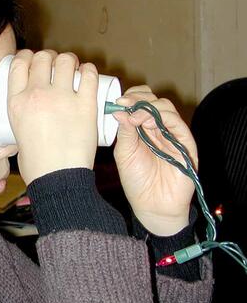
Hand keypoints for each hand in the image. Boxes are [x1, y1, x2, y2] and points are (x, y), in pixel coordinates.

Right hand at [7, 49, 98, 185]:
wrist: (57, 177)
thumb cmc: (36, 163)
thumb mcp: (15, 134)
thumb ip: (20, 117)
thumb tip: (25, 112)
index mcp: (16, 102)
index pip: (18, 63)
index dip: (27, 56)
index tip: (33, 61)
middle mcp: (37, 94)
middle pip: (42, 57)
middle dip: (49, 58)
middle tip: (56, 67)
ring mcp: (61, 98)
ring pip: (65, 60)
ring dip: (69, 61)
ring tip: (73, 70)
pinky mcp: (85, 104)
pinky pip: (89, 74)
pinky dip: (89, 71)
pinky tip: (87, 76)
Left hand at [112, 86, 197, 235]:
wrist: (153, 205)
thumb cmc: (137, 181)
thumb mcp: (124, 153)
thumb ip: (124, 132)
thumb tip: (119, 109)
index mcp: (141, 128)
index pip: (139, 102)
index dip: (130, 97)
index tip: (117, 101)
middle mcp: (157, 128)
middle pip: (153, 100)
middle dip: (137, 98)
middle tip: (124, 103)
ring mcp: (172, 134)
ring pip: (165, 107)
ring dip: (147, 107)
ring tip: (134, 117)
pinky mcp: (185, 142)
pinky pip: (177, 122)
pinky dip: (162, 117)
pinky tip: (147, 123)